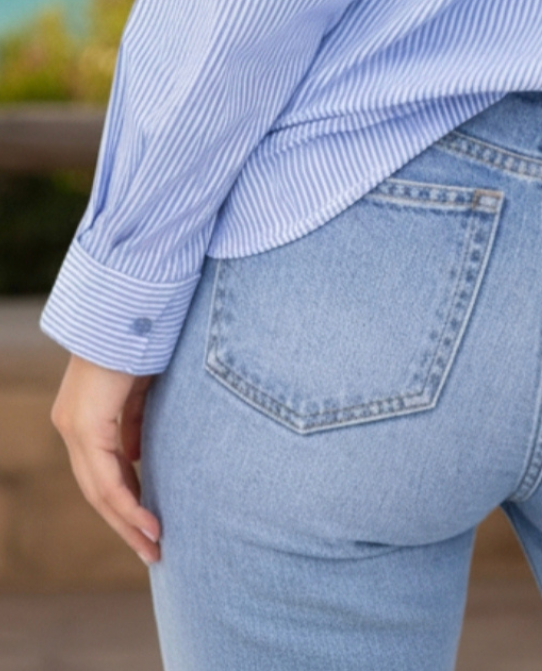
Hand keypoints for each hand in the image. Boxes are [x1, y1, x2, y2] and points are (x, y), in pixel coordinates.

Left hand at [51, 356, 160, 563]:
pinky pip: (106, 479)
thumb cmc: (142, 338)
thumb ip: (135, 422)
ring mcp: (74, 426)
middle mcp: (71, 425)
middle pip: (95, 490)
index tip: (149, 524)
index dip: (125, 500)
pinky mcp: (86, 425)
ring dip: (128, 523)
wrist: (131, 307)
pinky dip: (128, 505)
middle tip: (152, 550)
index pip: (100, 471)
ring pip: (99, 491)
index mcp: (82, 416)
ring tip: (155, 546)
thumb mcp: (141, 388)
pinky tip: (149, 523)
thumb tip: (136, 456)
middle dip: (125, 523)